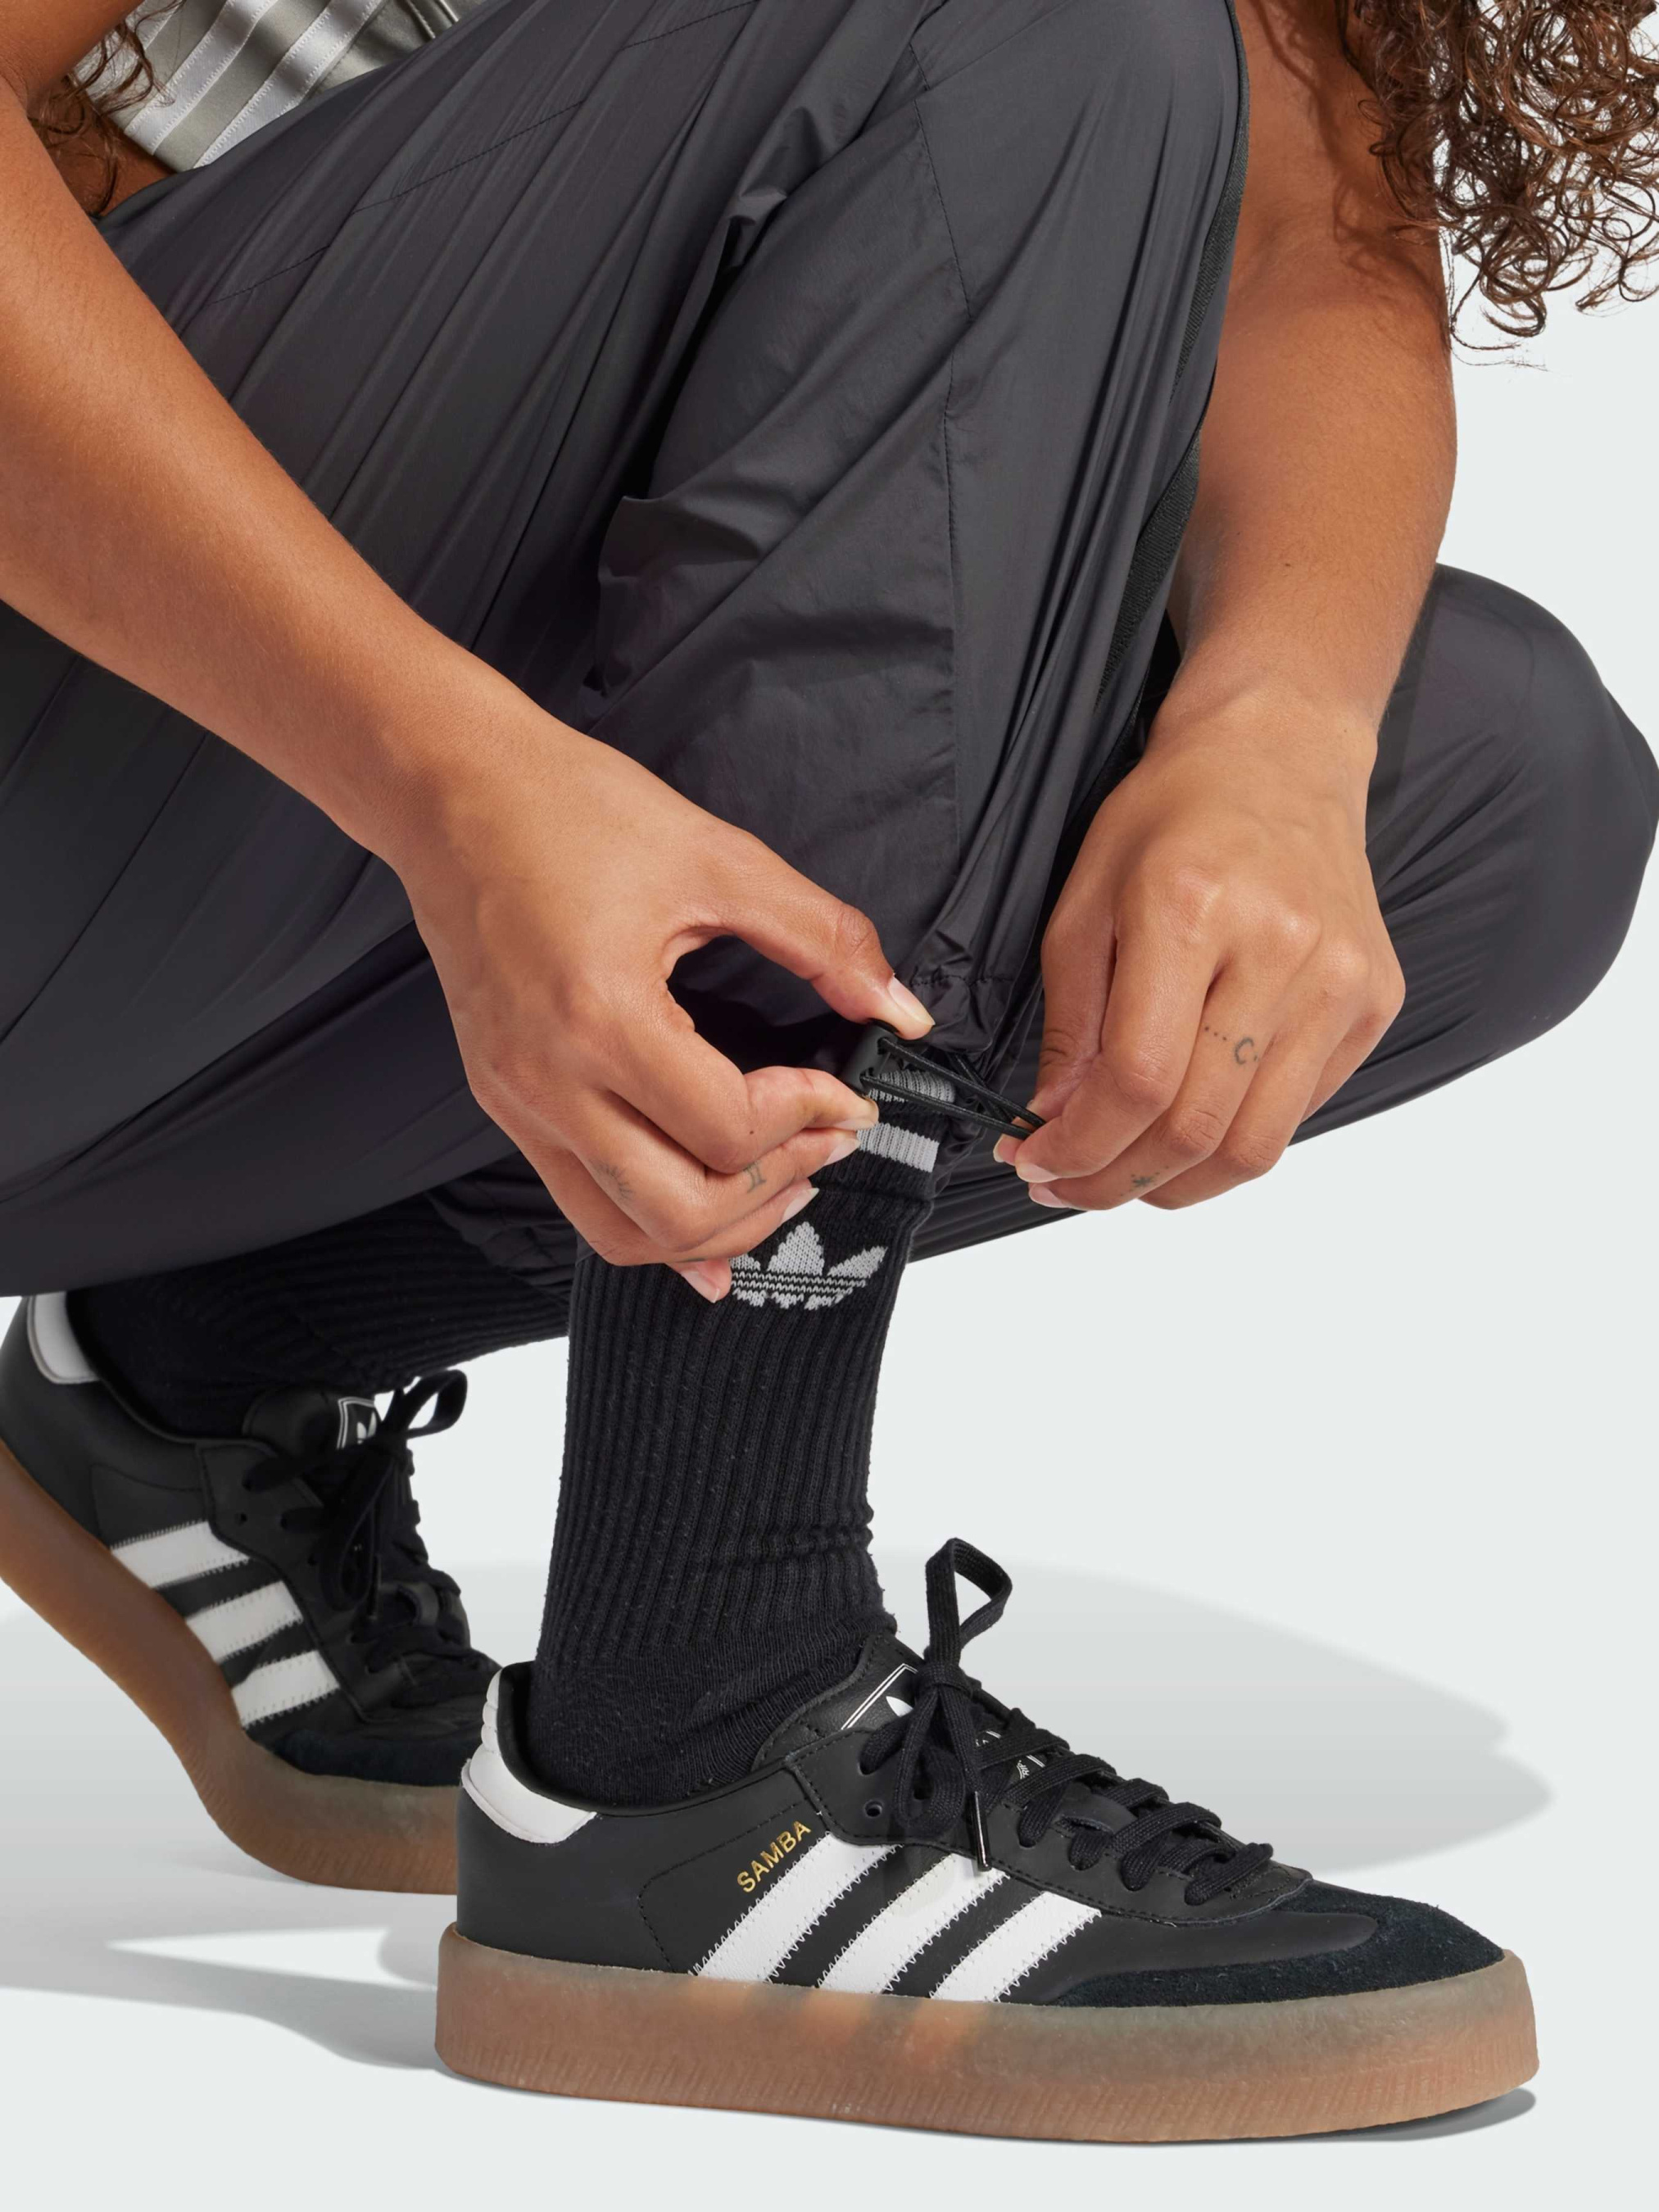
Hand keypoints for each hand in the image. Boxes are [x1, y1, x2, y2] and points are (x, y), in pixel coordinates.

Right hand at [373, 667, 932, 1295]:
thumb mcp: (717, 859)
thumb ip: (822, 936)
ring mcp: (519, 1102)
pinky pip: (582, 1203)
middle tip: (826, 1144)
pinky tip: (705, 1226)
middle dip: (775, 1190)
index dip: (809, 1119)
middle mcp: (549, 1080)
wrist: (451, 791)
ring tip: (777, 1183)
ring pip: (625, 1234)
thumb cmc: (566, 809)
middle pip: (679, 1211)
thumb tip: (898, 1008)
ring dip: (715, 1229)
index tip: (846, 1091)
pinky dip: (652, 1227)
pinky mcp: (506, 1102)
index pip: (727, 1128)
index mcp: (602, 1017)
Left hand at [996, 692, 1402, 1211]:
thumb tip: (1055, 1122)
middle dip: (1117, 1182)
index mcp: (1193, 911)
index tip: (1036, 1163)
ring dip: (1178, 1184)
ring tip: (1124, 1176)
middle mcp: (1281, 951)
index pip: (1138, 1080)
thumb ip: (1071, 1020)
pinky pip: (1298, 1113)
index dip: (1080, 1146)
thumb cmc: (1173, 814)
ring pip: (1257, 1145)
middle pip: (1197, 1128)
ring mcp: (1339, 982)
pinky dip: (1234, 1141)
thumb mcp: (1085, 899)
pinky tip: (1188, 1127)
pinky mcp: (1373, 1003)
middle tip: (1068, 1186)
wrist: (1281, 754)